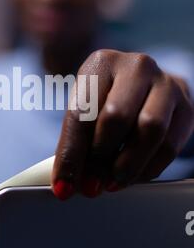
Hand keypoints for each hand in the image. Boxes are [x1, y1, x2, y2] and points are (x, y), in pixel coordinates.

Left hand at [52, 49, 193, 198]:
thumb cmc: (106, 99)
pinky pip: (170, 145)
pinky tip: (134, 176)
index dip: (71, 153)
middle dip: (101, 158)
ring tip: (113, 182)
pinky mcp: (186, 107)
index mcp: (102, 62)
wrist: (144, 87)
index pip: (82, 111)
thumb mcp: (84, 110)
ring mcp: (165, 84)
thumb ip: (73, 143)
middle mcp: (136, 66)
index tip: (64, 185)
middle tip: (92, 183)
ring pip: (149, 130)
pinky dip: (149, 168)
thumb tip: (66, 185)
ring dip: (128, 165)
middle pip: (117, 117)